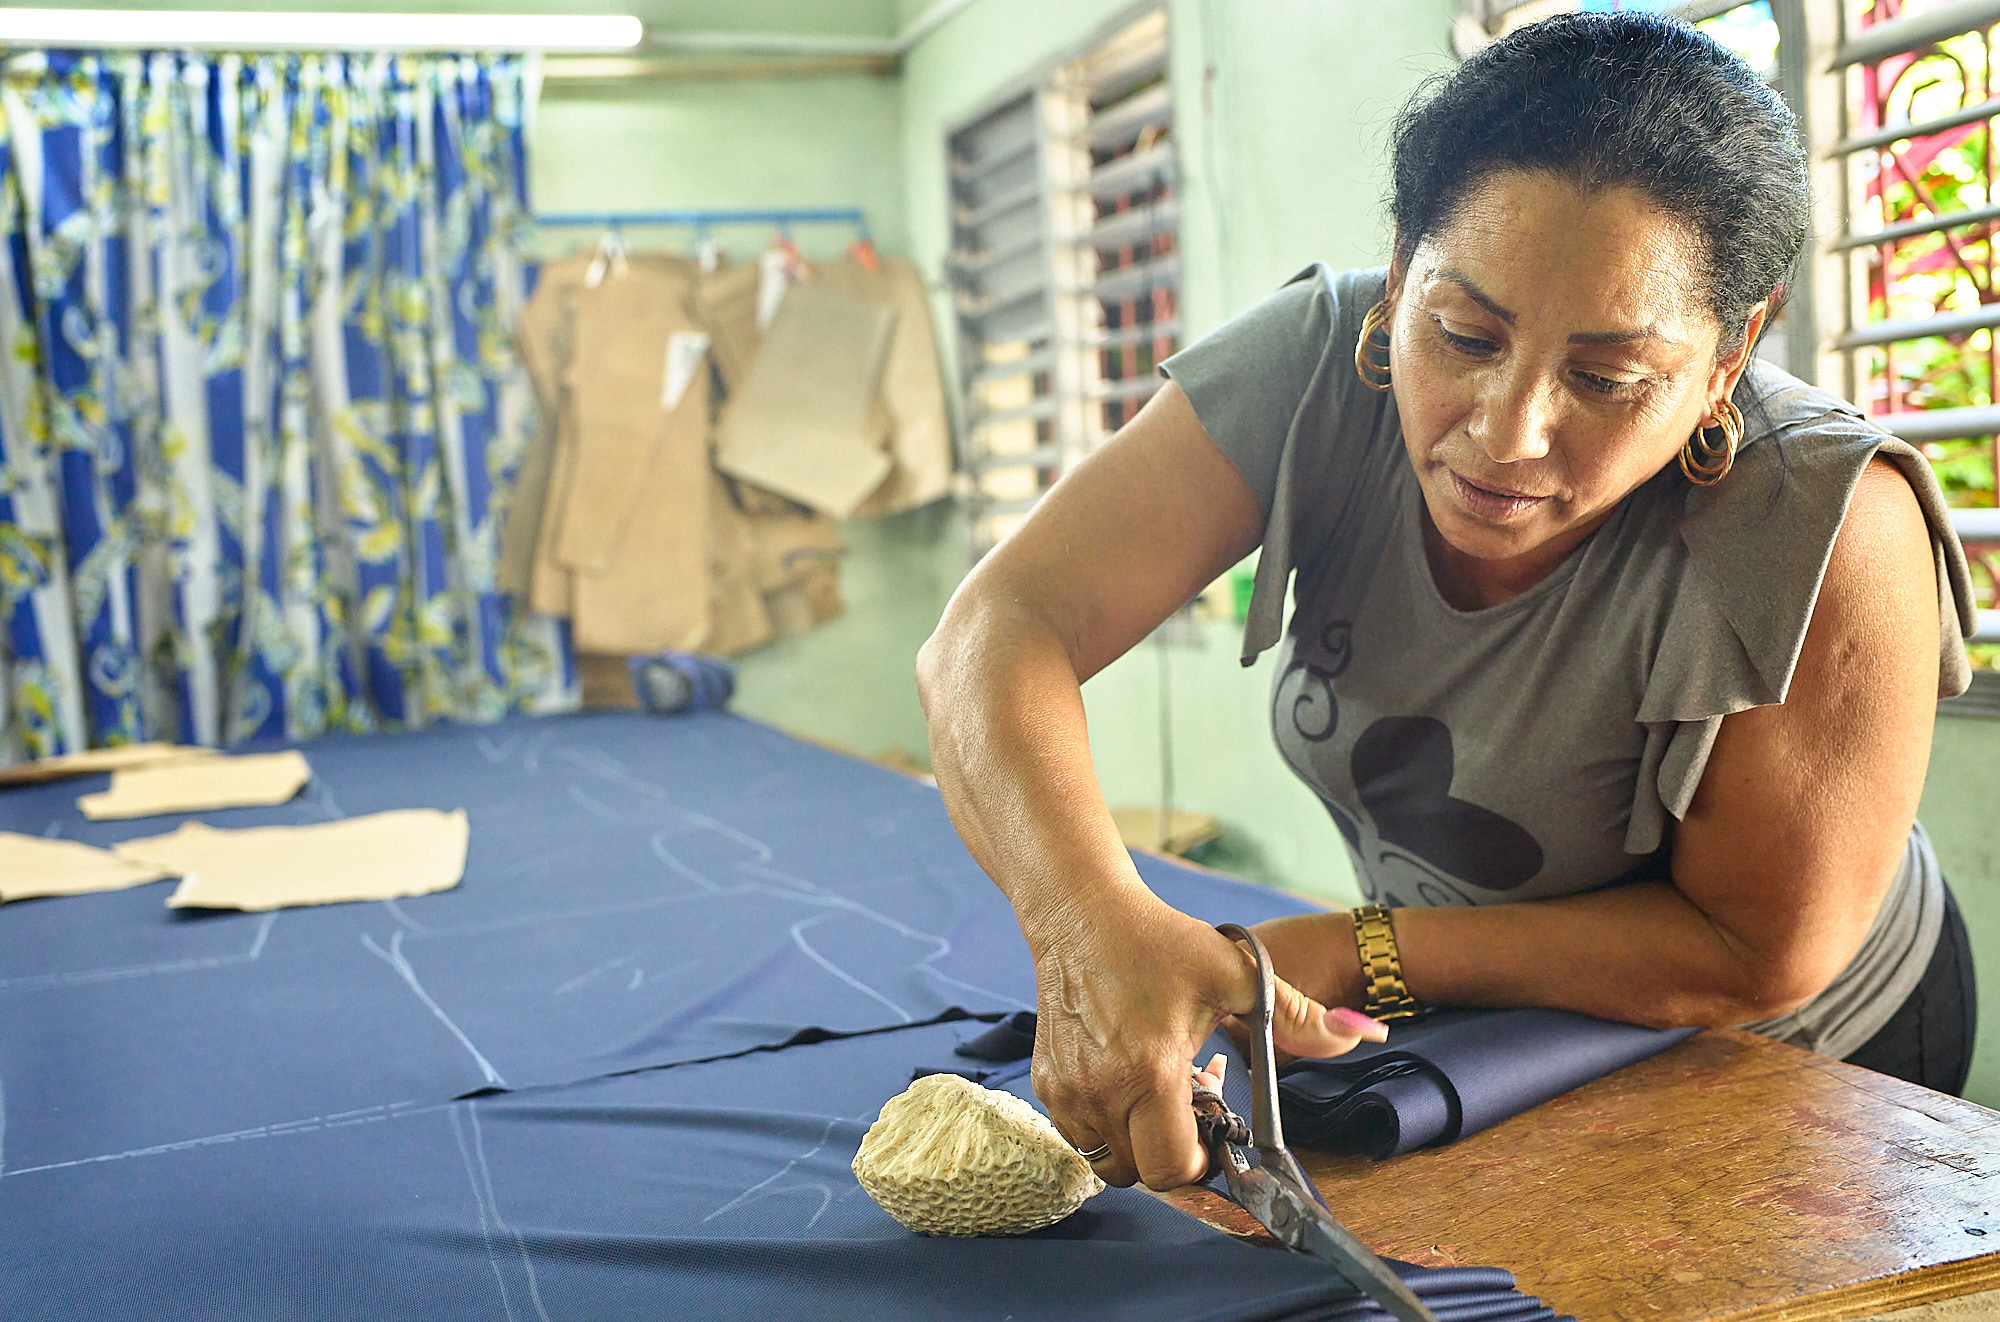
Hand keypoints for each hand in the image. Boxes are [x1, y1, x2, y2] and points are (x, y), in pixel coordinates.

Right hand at [1028, 894, 1384, 1191]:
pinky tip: (1128, 1080)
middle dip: (1174, 1157)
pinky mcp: (1048, 1083)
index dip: (1202, 1165)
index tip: (1214, 1130)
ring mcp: (1068, 1091)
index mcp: (1150, 1070)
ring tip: (1158, 1093)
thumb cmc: (1159, 942)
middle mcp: (1102, 1090)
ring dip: (1138, 1145)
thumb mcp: (1237, 972)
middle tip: (1191, 1110)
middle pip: (1142, 1176)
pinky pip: (1081, 1136)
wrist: (1081, 915)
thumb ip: (1300, 1014)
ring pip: (1108, 1162)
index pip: (1172, 1168)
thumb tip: (1366, 1034)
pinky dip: (1107, 1127)